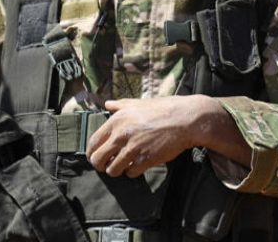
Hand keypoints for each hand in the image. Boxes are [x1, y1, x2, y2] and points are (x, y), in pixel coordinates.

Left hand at [88, 96, 234, 177]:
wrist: (185, 120)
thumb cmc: (163, 109)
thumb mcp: (139, 103)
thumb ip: (121, 105)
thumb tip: (107, 104)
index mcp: (117, 120)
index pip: (93, 142)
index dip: (92, 152)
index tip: (96, 156)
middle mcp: (121, 135)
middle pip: (98, 160)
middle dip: (101, 165)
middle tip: (107, 165)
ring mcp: (133, 149)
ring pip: (112, 170)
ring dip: (117, 170)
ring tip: (124, 165)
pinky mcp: (145, 160)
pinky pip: (130, 173)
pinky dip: (132, 172)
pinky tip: (138, 164)